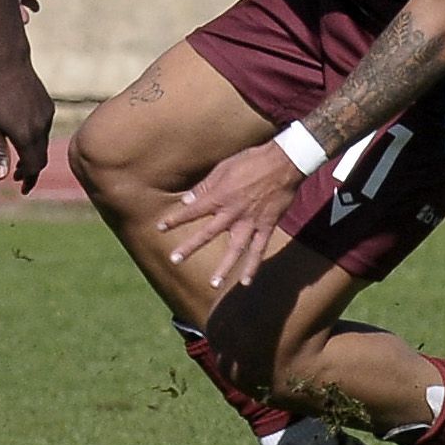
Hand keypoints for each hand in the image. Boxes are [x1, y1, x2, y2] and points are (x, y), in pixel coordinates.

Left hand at [0, 57, 55, 193]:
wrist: (8, 64)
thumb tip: (1, 177)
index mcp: (25, 136)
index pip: (33, 167)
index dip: (28, 179)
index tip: (21, 187)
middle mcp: (40, 129)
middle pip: (41, 158)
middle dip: (32, 171)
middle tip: (18, 178)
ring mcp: (46, 117)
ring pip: (43, 143)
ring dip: (33, 154)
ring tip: (19, 157)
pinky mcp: (48, 107)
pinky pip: (45, 128)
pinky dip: (36, 138)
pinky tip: (23, 133)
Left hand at [157, 142, 305, 290]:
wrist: (284, 163)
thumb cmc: (251, 161)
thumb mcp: (223, 168)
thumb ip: (205, 186)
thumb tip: (187, 200)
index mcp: (219, 197)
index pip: (192, 211)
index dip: (175, 219)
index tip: (160, 228)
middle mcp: (232, 213)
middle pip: (207, 234)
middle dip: (190, 247)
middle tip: (174, 260)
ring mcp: (250, 222)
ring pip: (235, 250)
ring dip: (223, 268)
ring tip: (213, 284)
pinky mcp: (266, 226)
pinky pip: (259, 250)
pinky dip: (253, 266)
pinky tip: (246, 282)